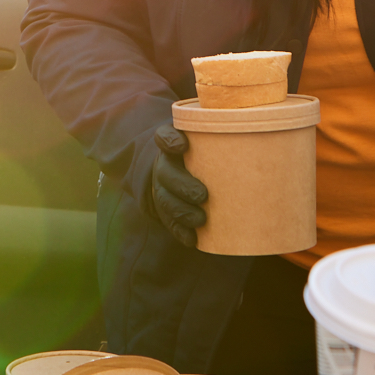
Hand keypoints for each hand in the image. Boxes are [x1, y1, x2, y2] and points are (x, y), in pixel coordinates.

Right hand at [132, 125, 207, 248]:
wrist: (166, 170)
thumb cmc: (191, 155)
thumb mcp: (194, 140)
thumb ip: (201, 135)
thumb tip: (214, 136)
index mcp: (167, 147)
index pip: (164, 138)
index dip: (170, 141)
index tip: (182, 146)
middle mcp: (160, 168)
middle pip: (166, 176)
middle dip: (184, 186)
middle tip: (203, 195)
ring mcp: (160, 190)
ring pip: (167, 202)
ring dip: (183, 212)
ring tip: (201, 219)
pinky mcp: (165, 211)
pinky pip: (169, 222)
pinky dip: (180, 232)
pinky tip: (193, 240)